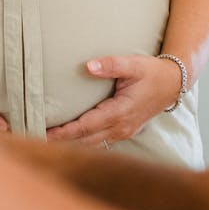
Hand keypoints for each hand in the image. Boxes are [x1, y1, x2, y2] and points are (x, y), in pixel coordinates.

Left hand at [46, 54, 182, 146]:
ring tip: (46, 142)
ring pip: (92, 144)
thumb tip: (89, 66)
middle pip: (85, 140)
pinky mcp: (123, 131)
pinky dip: (82, 142)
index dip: (65, 131)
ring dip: (70, 144)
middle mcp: (120, 127)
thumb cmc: (152, 73)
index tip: (45, 133)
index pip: (86, 126)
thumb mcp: (133, 64)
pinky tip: (68, 140)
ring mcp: (122, 132)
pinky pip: (99, 142)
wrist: (173, 84)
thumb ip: (111, 65)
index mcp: (120, 112)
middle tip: (35, 140)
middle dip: (61, 142)